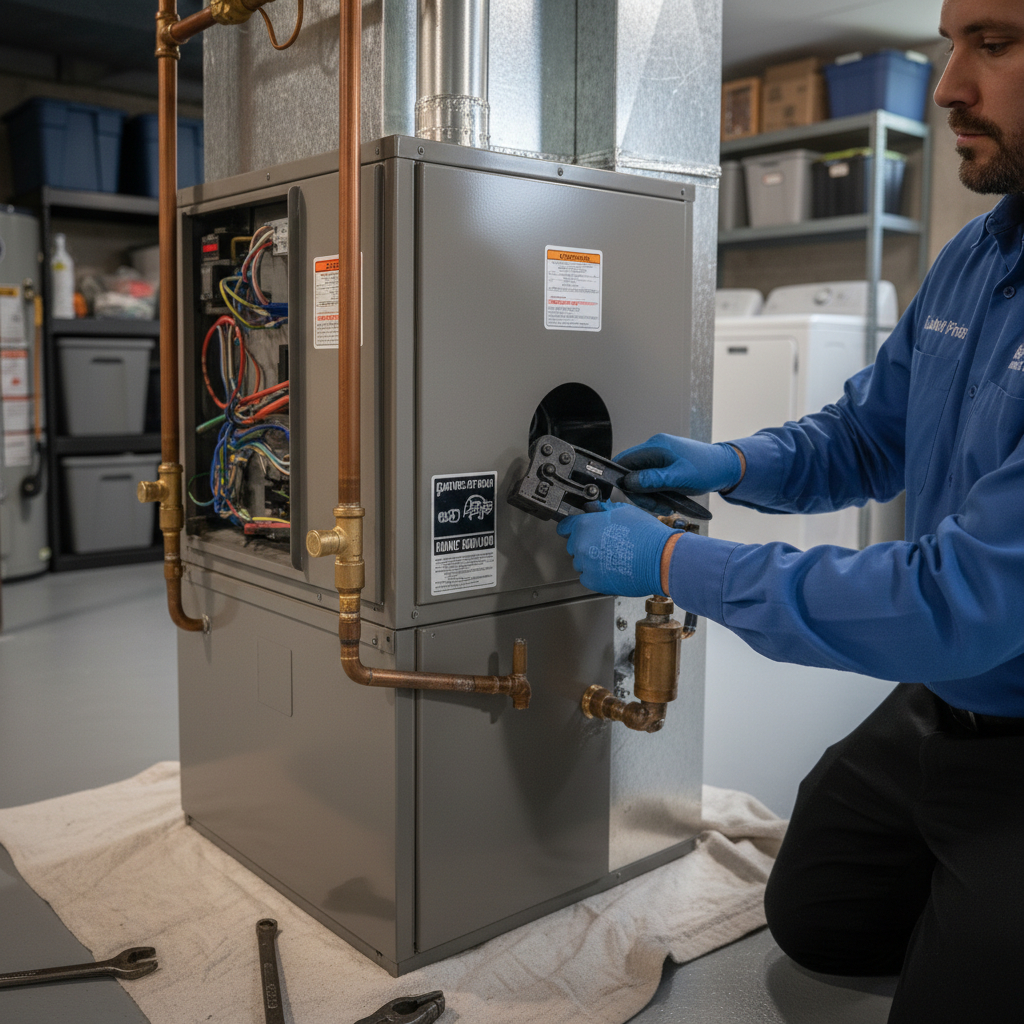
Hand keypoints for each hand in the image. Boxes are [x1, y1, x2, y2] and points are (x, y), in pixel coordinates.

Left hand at [556, 500, 674, 596]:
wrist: (660, 558)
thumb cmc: (646, 534)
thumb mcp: (624, 511)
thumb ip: (603, 510)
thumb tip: (596, 509)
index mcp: (585, 525)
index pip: (564, 526)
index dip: (571, 527)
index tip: (574, 530)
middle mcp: (581, 545)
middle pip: (574, 545)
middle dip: (585, 543)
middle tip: (605, 543)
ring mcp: (586, 565)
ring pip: (581, 562)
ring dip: (591, 560)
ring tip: (612, 556)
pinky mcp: (594, 582)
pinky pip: (588, 577)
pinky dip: (596, 574)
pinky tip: (612, 567)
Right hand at [615, 434, 741, 509]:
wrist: (725, 468)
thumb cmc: (706, 470)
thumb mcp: (678, 478)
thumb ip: (652, 480)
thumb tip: (628, 482)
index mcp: (655, 446)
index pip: (624, 459)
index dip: (621, 478)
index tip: (629, 495)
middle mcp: (654, 449)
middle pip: (631, 473)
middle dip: (640, 493)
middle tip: (655, 506)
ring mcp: (660, 457)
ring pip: (642, 480)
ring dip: (650, 496)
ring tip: (666, 506)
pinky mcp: (665, 466)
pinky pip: (652, 481)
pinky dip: (657, 493)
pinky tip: (668, 501)